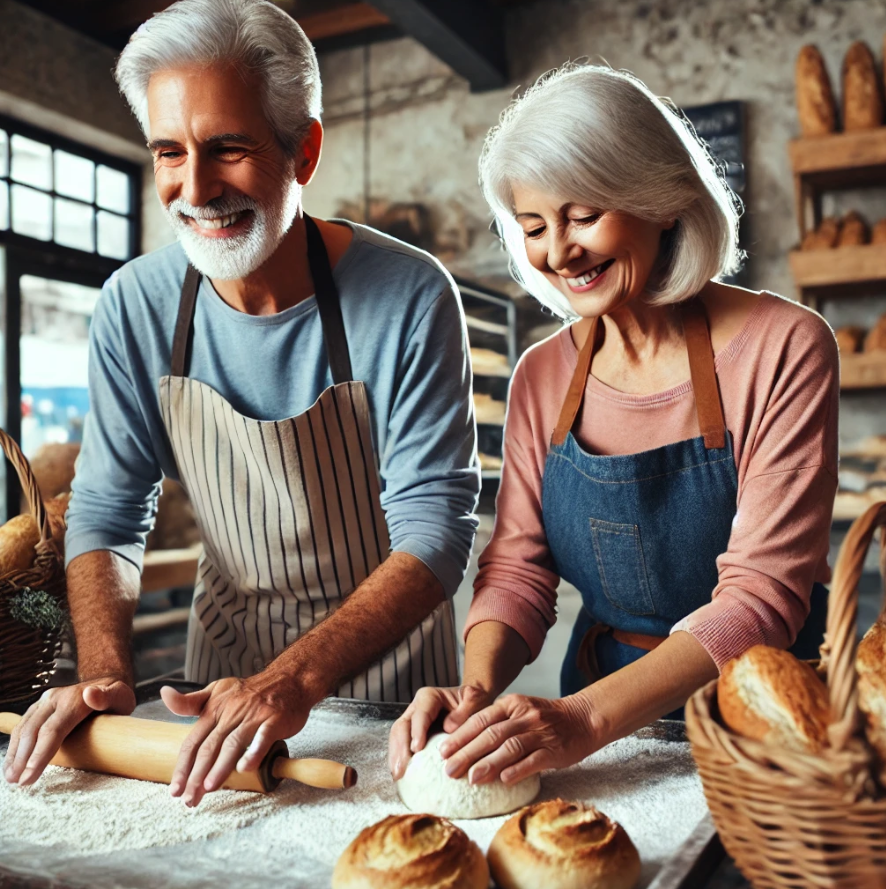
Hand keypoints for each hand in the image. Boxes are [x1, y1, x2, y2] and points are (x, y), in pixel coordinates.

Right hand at [3, 676, 135, 784]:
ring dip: (15, 753)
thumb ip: (108, 696)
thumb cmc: (116, 695)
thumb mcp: (121, 695)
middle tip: (17, 782)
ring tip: (10, 777)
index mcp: (74, 699)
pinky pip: (23, 725)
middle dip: (23, 758)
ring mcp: (45, 702)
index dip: (39, 755)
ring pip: (24, 727)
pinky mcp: (40, 707)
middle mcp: (55, 698)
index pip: (52, 730)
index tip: (29, 777)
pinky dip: (16, 745)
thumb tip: (91, 694)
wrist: (107, 681)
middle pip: (33, 730)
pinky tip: (12, 762)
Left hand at [161, 674, 310, 806]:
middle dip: (196, 775)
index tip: (175, 789)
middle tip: (189, 799)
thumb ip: (190, 701)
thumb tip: (164, 694)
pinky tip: (245, 768)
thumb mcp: (217, 690)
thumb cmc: (251, 690)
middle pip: (209, 747)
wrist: (288, 679)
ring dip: (220, 767)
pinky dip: (254, 752)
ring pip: (232, 744)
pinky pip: (262, 737)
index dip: (183, 766)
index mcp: (215, 709)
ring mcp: (253, 715)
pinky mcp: (274, 719)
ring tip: (209, 788)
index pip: (193, 741)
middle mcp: (231, 713)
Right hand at [388, 684, 494, 779]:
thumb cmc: (475, 702)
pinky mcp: (412, 736)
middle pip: (402, 726)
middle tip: (401, 769)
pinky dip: (399, 761)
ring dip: (396, 757)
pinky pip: (401, 747)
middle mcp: (416, 708)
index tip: (416, 749)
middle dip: (399, 748)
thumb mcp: (476, 700)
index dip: (417, 731)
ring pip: (397, 737)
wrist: (473, 704)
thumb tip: (448, 727)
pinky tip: (401, 776)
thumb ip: (465, 710)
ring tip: (398, 776)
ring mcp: (412, 723)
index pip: (420, 714)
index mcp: (429, 697)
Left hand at [438, 693, 598, 785]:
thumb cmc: (546, 719)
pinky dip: (517, 769)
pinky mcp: (554, 749)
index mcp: (512, 704)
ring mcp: (540, 732)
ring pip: (510, 747)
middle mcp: (524, 716)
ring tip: (471, 778)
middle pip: (491, 734)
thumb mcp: (520, 711)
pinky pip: (533, 759)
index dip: (460, 736)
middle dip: (467, 752)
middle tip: (449, 769)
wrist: (583, 718)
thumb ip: (498, 723)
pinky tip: (503, 780)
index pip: (480, 719)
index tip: (442, 751)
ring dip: (489, 763)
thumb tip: (466, 747)